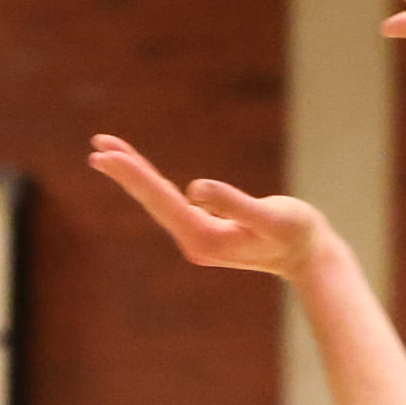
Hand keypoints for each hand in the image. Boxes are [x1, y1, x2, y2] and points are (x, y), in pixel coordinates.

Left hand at [84, 136, 326, 278]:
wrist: (308, 258)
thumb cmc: (296, 235)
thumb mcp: (271, 217)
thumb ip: (234, 204)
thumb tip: (195, 188)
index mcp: (204, 237)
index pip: (160, 199)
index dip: (131, 174)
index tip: (103, 154)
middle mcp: (194, 240)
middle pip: (152, 200)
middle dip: (124, 171)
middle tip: (96, 146)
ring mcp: (197, 238)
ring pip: (158, 201)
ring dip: (134, 175)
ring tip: (107, 151)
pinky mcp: (205, 231)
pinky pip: (170, 202)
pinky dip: (153, 183)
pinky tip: (142, 173)